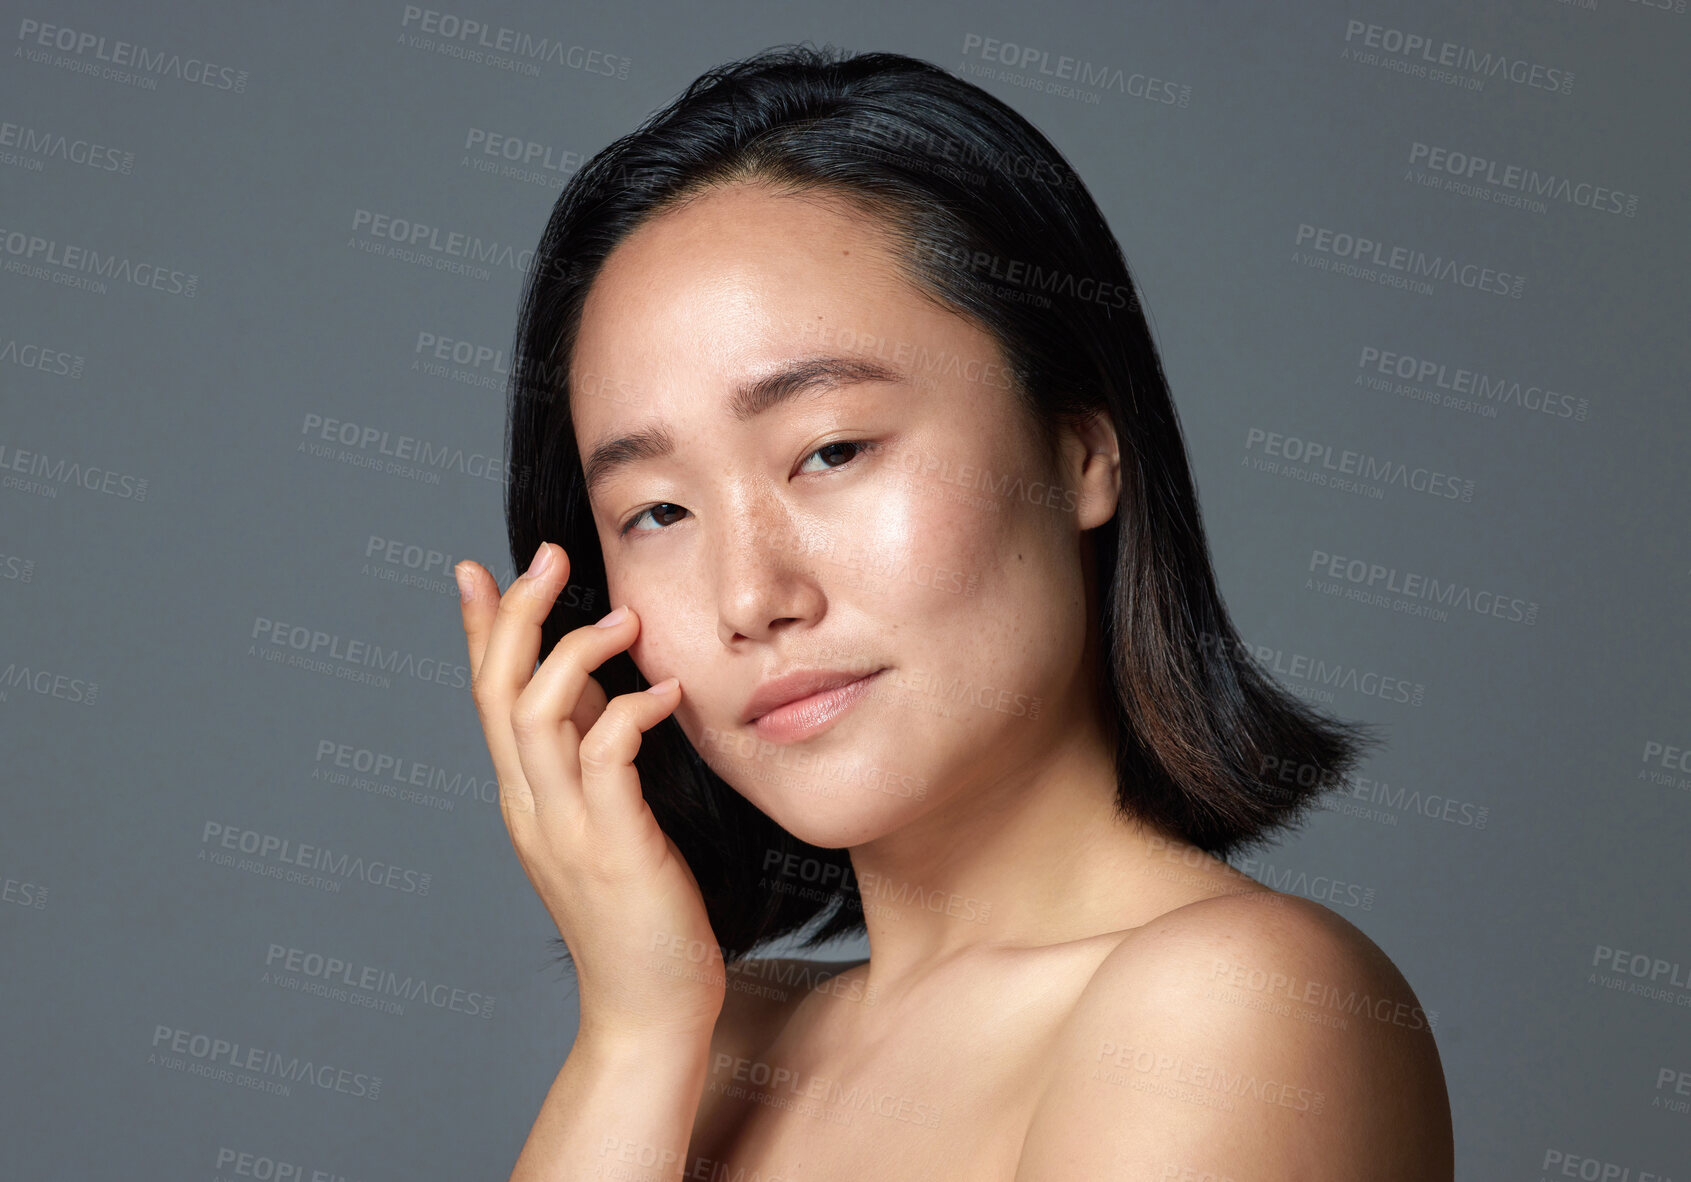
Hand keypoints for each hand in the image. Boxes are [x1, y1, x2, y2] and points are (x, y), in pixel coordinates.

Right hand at [455, 542, 725, 1041]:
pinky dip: (630, 713)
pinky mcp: (612, 848)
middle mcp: (530, 807)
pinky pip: (606, 760)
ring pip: (535, 715)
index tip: (477, 568)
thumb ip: (592, 755)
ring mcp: (565, 829)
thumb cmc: (640, 912)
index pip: (486, 697)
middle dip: (514, 616)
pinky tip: (665, 691)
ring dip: (573, 654)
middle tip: (545, 556)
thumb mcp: (606, 819)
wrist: (649, 1010)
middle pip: (496, 692)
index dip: (478, 630)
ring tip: (622, 618)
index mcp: (523, 798)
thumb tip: (601, 686)